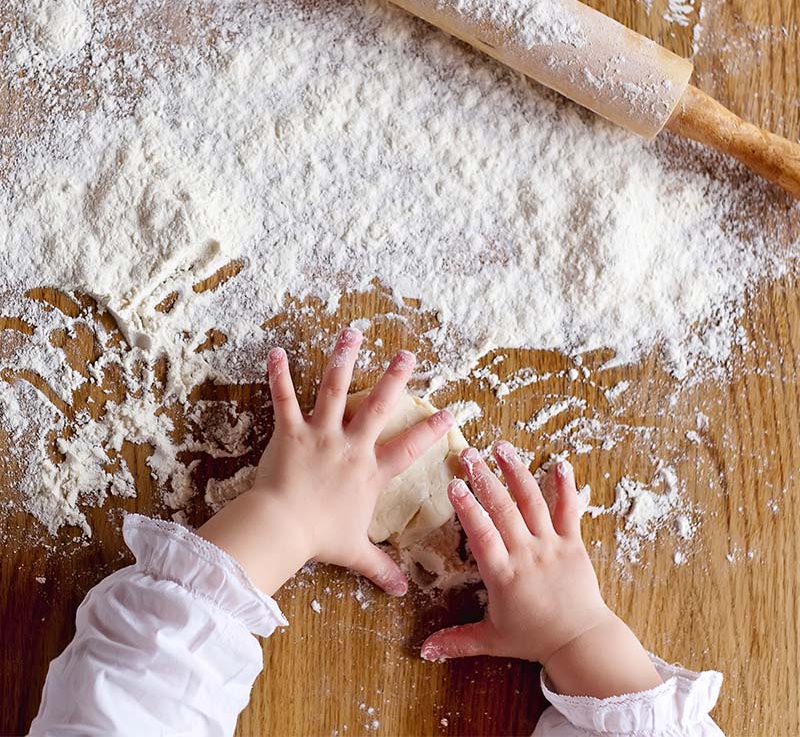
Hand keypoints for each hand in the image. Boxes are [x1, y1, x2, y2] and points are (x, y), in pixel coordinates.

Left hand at [198, 328, 454, 597]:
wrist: (283, 529)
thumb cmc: (319, 539)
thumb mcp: (355, 552)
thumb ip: (380, 568)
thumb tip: (403, 591)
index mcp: (369, 472)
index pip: (408, 449)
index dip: (430, 431)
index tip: (449, 413)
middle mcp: (350, 446)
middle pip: (377, 406)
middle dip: (394, 378)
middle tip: (407, 354)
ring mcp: (321, 435)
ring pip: (334, 389)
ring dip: (343, 359)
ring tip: (352, 332)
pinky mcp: (291, 431)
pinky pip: (284, 398)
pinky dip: (279, 374)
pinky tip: (277, 350)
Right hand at [421, 443, 661, 697]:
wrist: (581, 641)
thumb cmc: (533, 638)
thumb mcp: (491, 639)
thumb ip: (457, 641)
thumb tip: (422, 651)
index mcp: (503, 575)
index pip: (482, 536)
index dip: (469, 510)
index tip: (455, 485)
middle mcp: (526, 555)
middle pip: (504, 511)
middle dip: (484, 479)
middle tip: (469, 454)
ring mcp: (551, 546)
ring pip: (532, 503)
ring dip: (516, 473)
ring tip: (502, 447)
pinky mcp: (572, 543)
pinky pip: (569, 511)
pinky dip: (566, 486)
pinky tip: (561, 463)